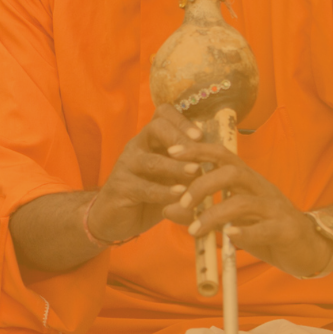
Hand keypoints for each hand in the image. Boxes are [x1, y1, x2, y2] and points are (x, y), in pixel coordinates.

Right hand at [84, 106, 212, 242]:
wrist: (115, 218)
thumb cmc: (148, 196)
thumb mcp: (171, 179)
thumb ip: (188, 169)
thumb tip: (217, 165)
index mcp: (150, 140)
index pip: (163, 114)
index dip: (182, 121)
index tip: (200, 135)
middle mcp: (137, 146)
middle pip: (156, 127)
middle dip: (180, 137)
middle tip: (198, 148)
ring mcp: (126, 165)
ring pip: (152, 160)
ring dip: (176, 166)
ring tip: (195, 172)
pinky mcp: (120, 187)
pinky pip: (144, 187)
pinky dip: (164, 191)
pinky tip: (179, 195)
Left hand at [166, 139, 331, 276]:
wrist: (310, 248)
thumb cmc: (265, 230)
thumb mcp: (230, 221)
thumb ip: (201, 214)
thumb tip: (167, 209)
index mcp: (248, 181)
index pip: (222, 155)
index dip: (198, 150)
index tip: (172, 153)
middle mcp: (261, 188)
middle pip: (230, 173)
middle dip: (201, 185)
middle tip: (182, 203)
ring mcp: (275, 208)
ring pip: (243, 202)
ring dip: (214, 215)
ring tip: (195, 231)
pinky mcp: (286, 230)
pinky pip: (264, 228)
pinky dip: (245, 232)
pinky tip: (229, 237)